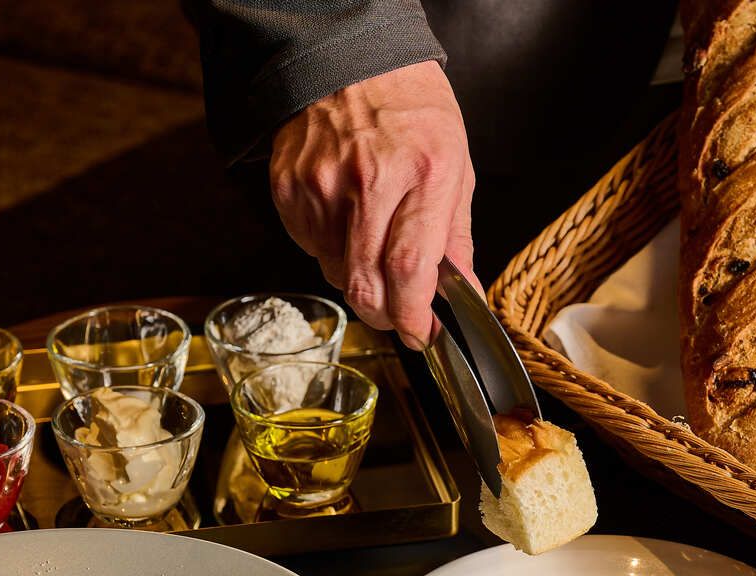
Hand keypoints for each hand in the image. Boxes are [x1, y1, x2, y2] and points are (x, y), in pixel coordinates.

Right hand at [270, 60, 475, 349]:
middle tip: (402, 313)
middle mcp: (369, 181)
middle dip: (387, 315)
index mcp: (423, 173)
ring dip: (360, 280)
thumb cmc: (412, 111)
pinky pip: (310, 249)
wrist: (351, 60)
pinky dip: (331, 252)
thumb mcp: (456, 166)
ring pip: (337, 274)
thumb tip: (465, 294)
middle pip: (366, 285)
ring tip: (374, 242)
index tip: (424, 335)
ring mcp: (322, 186)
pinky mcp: (290, 188)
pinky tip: (347, 220)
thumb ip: (457, 238)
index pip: (409, 270)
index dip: (414, 317)